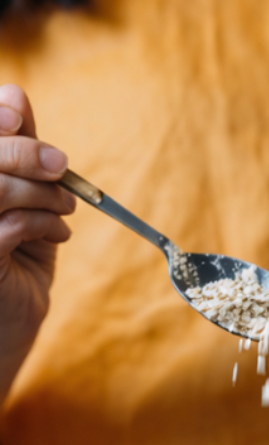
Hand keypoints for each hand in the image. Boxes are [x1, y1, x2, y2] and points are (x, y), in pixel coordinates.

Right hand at [0, 84, 74, 401]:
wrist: (6, 329)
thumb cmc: (12, 260)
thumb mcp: (20, 200)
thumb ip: (16, 153)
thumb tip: (14, 95)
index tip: (19, 116)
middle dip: (26, 152)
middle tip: (64, 168)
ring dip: (42, 192)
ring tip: (65, 210)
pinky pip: (8, 225)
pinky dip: (45, 223)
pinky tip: (58, 235)